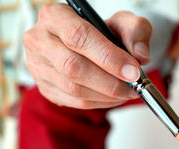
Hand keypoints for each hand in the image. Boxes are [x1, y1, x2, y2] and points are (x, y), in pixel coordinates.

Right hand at [23, 3, 151, 108]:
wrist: (89, 45)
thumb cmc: (103, 32)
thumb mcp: (123, 22)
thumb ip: (135, 32)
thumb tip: (140, 56)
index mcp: (55, 15)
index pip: (79, 37)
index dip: (108, 57)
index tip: (133, 71)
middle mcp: (39, 40)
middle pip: (72, 67)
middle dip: (109, 81)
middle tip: (134, 86)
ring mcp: (38, 66)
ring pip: (73, 88)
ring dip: (107, 95)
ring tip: (127, 92)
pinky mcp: (45, 87)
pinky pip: (74, 101)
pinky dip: (100, 102)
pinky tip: (114, 97)